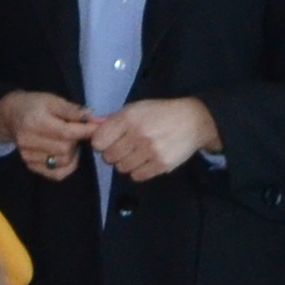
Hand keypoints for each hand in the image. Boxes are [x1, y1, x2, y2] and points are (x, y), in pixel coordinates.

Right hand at [0, 89, 96, 181]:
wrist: (11, 116)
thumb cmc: (34, 105)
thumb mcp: (52, 100)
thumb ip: (72, 110)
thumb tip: (92, 118)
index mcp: (35, 122)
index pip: (66, 132)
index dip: (86, 131)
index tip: (99, 127)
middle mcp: (28, 141)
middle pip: (66, 149)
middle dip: (77, 140)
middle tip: (77, 131)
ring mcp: (28, 156)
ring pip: (64, 161)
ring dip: (73, 152)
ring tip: (68, 140)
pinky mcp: (30, 166)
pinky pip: (57, 174)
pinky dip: (67, 166)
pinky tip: (67, 154)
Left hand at [90, 96, 219, 184]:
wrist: (193, 120)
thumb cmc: (160, 113)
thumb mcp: (136, 108)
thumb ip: (113, 119)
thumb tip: (90, 128)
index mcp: (129, 118)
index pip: (98, 141)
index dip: (101, 142)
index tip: (108, 140)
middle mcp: (138, 135)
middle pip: (109, 157)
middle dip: (113, 153)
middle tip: (125, 147)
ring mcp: (150, 151)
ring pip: (121, 168)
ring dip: (125, 163)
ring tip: (136, 153)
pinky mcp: (161, 165)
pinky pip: (136, 176)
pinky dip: (138, 171)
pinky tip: (145, 160)